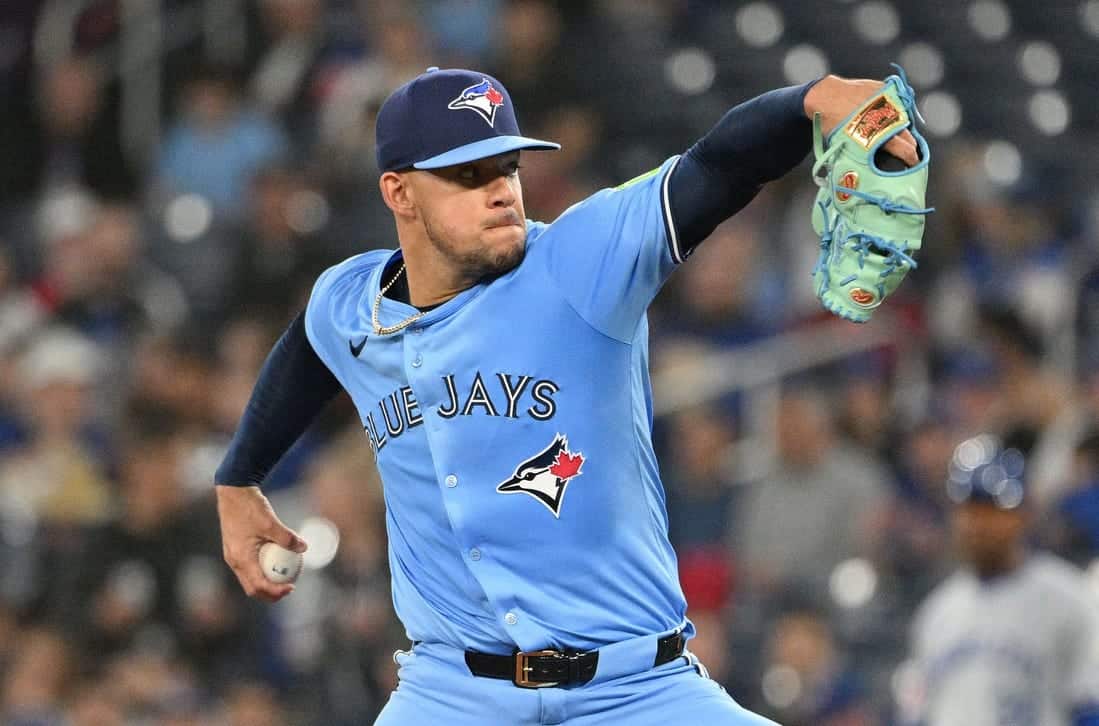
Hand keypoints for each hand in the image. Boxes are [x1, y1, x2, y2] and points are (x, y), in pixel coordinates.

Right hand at [215, 484, 306, 601]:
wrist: (233, 492)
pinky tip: (277, 563)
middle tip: (289, 589)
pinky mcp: (235, 549)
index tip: (292, 588)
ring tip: (285, 580)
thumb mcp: (270, 522)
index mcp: (241, 559)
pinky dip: (262, 571)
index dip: (276, 591)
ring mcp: (233, 556)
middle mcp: (234, 561)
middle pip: (252, 588)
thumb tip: (304, 548)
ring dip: (266, 584)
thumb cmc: (250, 507)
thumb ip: (287, 537)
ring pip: (249, 579)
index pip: (258, 585)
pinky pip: (249, 568)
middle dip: (270, 594)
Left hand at [804, 75, 918, 166]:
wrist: (824, 96)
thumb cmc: (831, 123)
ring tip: (894, 133)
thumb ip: (865, 153)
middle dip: (910, 145)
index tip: (913, 162)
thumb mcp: (847, 146)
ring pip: (903, 117)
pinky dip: (893, 110)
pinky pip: (895, 101)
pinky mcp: (884, 88)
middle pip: (908, 134)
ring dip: (901, 127)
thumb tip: (875, 162)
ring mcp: (888, 100)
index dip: (911, 158)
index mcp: (879, 134)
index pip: (906, 149)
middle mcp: (888, 116)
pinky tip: (885, 115)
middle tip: (906, 150)